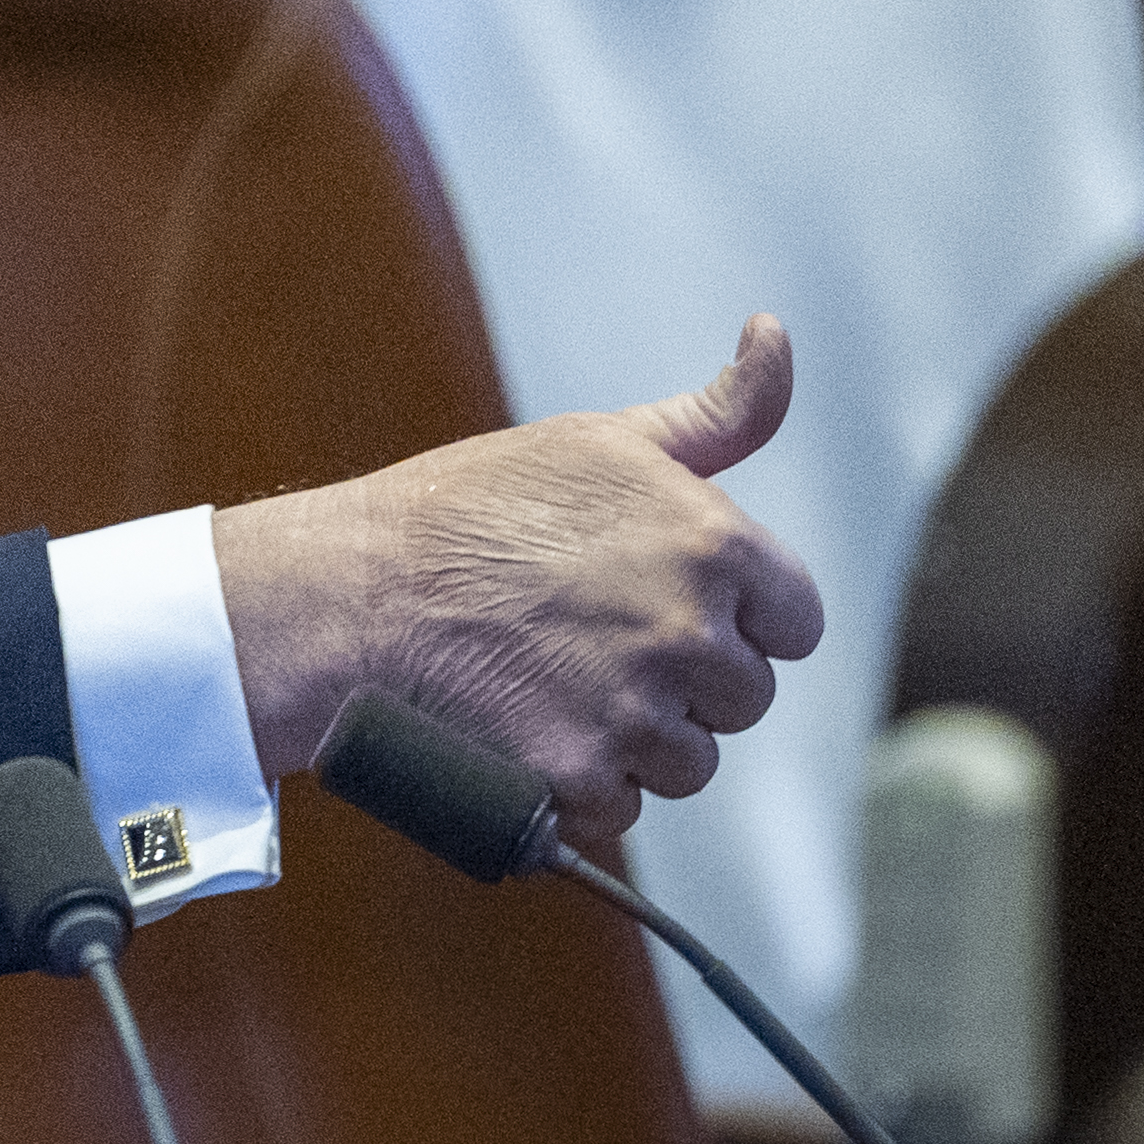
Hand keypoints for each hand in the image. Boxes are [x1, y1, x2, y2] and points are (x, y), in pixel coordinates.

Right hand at [212, 315, 825, 844]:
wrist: (351, 590)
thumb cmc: (471, 507)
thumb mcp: (600, 442)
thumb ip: (717, 411)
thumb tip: (774, 334)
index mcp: (711, 545)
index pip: (793, 621)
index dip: (735, 617)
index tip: (666, 607)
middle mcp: (689, 633)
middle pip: (741, 697)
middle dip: (680, 681)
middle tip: (588, 642)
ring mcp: (638, 713)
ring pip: (688, 760)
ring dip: (635, 740)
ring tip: (552, 683)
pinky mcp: (584, 779)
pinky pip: (623, 808)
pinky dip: (581, 785)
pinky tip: (526, 727)